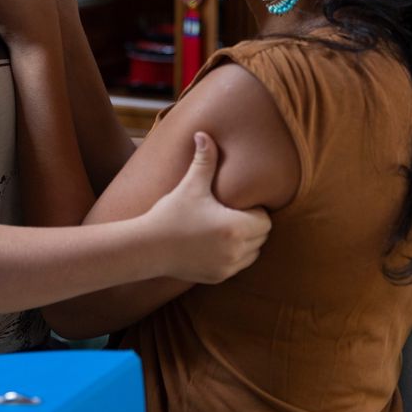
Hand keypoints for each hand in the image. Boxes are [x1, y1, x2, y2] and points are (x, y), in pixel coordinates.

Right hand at [140, 132, 270, 284]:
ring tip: (223, 228)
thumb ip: (204, 160)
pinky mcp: (218, 277)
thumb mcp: (190, 186)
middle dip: (251, 225)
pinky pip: (237, 266)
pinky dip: (232, 255)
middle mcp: (236, 251)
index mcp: (235, 227)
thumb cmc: (170, 214)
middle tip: (230, 213)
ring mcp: (228, 267)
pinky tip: (213, 244)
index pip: (265, 219)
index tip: (234, 203)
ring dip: (245, 242)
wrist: (147, 247)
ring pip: (252, 253)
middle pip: (262, 237)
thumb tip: (204, 134)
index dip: (253, 210)